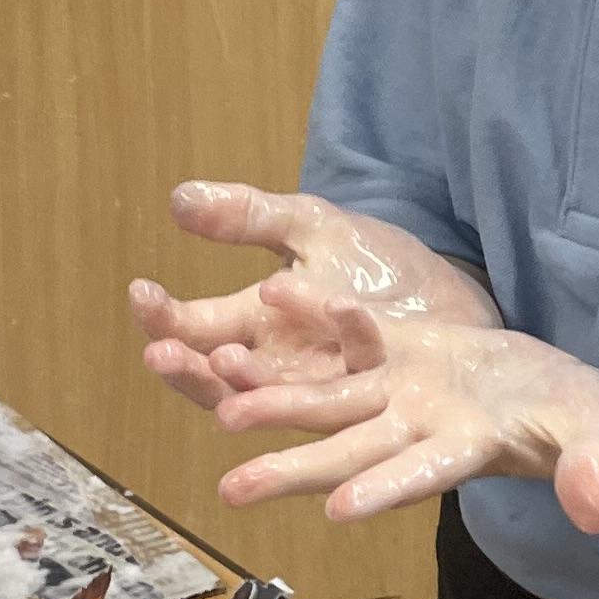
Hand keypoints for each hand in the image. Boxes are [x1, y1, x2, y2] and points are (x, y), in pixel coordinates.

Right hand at [130, 183, 496, 417]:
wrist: (457, 291)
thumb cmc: (377, 267)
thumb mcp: (309, 228)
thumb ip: (249, 217)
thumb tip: (179, 198)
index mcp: (257, 326)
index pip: (192, 330)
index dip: (162, 317)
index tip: (141, 289)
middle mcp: (284, 367)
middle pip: (218, 381)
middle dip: (187, 368)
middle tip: (161, 352)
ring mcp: (331, 385)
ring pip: (272, 399)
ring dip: (245, 383)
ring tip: (223, 360)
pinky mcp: (384, 386)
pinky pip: (363, 371)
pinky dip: (350, 339)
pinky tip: (336, 310)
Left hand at [202, 297, 598, 534]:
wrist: (571, 400)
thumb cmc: (592, 433)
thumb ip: (592, 474)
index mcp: (464, 452)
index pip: (420, 474)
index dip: (384, 489)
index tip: (340, 510)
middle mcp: (418, 429)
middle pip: (350, 450)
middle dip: (294, 468)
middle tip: (233, 491)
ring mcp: (403, 390)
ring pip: (333, 397)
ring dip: (279, 399)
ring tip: (220, 403)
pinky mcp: (402, 349)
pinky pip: (354, 334)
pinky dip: (318, 315)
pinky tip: (275, 294)